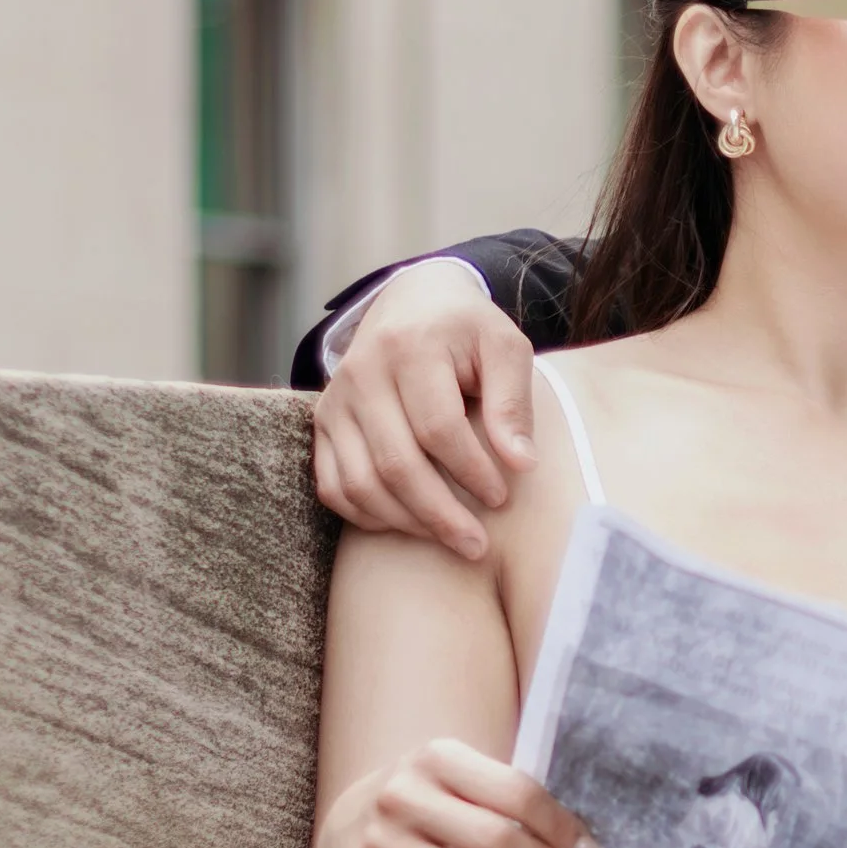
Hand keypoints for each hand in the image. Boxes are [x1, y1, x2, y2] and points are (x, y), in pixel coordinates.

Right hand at [311, 266, 536, 561]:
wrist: (410, 302)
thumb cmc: (467, 330)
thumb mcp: (503, 347)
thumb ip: (513, 401)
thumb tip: (522, 464)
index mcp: (410, 348)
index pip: (438, 427)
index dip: (471, 471)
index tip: (502, 497)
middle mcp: (361, 374)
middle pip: (395, 463)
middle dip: (440, 514)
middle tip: (478, 545)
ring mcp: (335, 402)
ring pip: (360, 483)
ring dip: (407, 521)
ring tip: (450, 538)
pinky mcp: (323, 424)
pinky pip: (333, 485)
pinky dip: (368, 514)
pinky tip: (408, 522)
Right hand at [313, 739, 598, 847]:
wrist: (345, 825)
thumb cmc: (424, 799)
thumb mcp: (455, 775)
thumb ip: (504, 793)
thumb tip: (576, 837)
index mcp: (436, 757)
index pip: (517, 793)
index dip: (561, 827)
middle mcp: (402, 795)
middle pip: (496, 840)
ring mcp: (380, 844)